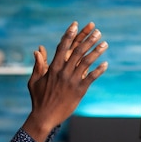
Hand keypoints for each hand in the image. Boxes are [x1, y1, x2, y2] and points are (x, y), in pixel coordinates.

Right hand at [23, 21, 107, 141]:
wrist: (44, 117)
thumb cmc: (38, 98)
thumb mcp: (34, 80)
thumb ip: (38, 65)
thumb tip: (38, 50)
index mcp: (53, 68)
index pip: (62, 47)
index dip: (69, 35)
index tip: (75, 24)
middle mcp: (63, 72)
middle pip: (77, 51)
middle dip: (88, 39)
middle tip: (97, 30)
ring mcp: (72, 81)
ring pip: (86, 62)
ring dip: (96, 51)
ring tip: (105, 43)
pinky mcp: (79, 91)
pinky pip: (91, 78)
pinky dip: (98, 71)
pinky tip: (106, 64)